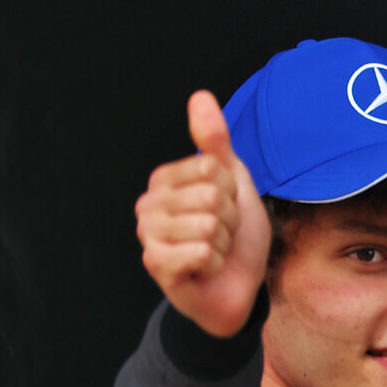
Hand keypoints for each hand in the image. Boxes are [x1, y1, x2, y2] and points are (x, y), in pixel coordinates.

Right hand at [135, 90, 270, 336]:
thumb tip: (200, 95)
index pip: (211, 167)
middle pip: (211, 196)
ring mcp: (149, 236)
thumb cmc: (234, 238)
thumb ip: (216, 143)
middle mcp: (149, 204)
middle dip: (229, 221)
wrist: (237, 290)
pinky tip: (206, 270)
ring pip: (208, 225)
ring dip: (223, 244)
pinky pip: (203, 251)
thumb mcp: (233, 183)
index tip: (224, 211)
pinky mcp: (157, 264)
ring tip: (214, 253)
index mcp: (164, 180)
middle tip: (221, 236)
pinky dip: (216, 264)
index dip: (231, 193)